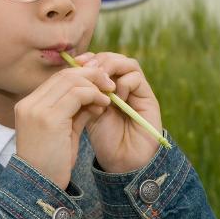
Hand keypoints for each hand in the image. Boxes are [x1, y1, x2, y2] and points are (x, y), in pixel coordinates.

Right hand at [14, 66, 112, 188]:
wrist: (40, 186)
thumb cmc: (53, 163)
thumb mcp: (64, 132)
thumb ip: (76, 112)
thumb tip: (95, 96)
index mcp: (28, 106)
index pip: (58, 79)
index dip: (82, 77)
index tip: (100, 86)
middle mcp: (29, 104)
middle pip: (64, 75)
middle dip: (91, 76)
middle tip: (110, 84)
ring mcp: (37, 109)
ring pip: (71, 80)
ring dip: (94, 85)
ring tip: (109, 97)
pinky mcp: (49, 118)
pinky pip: (77, 94)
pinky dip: (94, 96)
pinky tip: (103, 106)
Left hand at [71, 51, 161, 173]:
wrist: (123, 161)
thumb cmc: (104, 140)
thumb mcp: (87, 112)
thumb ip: (83, 93)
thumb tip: (71, 71)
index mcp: (106, 88)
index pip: (99, 61)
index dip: (87, 59)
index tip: (74, 63)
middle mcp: (123, 86)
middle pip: (113, 57)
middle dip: (98, 60)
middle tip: (87, 68)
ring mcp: (137, 91)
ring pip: (127, 63)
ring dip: (111, 67)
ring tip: (100, 82)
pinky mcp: (148, 98)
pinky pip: (136, 77)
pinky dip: (123, 83)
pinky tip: (115, 99)